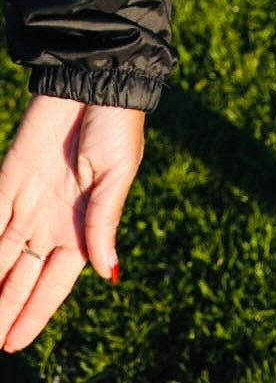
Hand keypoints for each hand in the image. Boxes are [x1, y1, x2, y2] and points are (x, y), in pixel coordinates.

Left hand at [0, 93, 144, 351]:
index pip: (53, 284)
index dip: (33, 314)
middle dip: (3, 311)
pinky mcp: (9, 176)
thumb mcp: (119, 174)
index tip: (13, 344)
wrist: (95, 77)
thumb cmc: (117, 125)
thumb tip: (108, 274)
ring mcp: (27, 200)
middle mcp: (52, 220)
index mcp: (84, 226)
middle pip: (21, 277)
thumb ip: (105, 223)